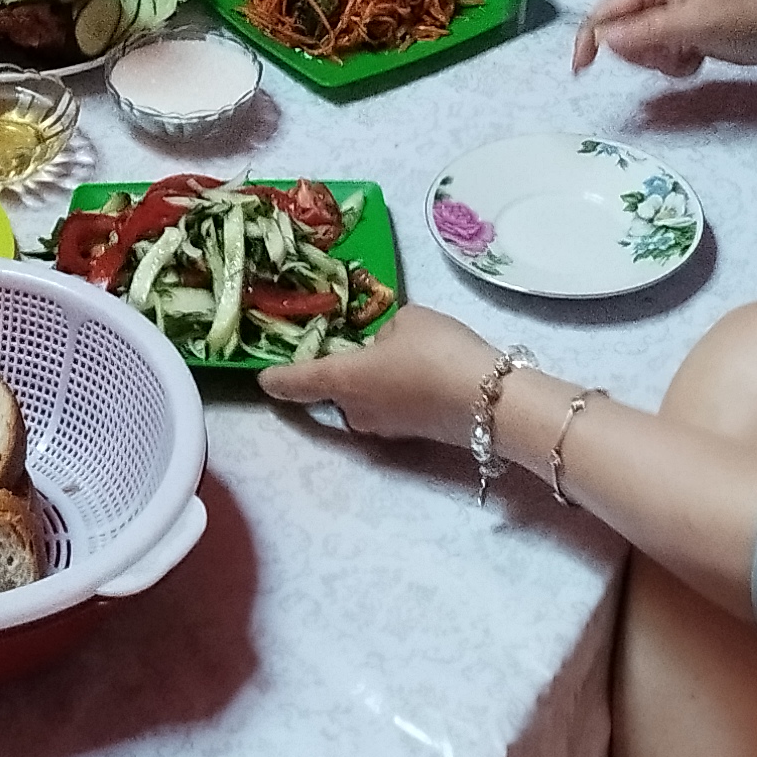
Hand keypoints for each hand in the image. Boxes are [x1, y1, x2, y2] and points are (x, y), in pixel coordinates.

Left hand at [263, 300, 499, 445]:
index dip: (279, 379)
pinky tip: (426, 374)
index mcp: (344, 380)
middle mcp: (356, 411)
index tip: (263, 381)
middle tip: (364, 343)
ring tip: (407, 355)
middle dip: (345, 371)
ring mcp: (385, 428)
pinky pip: (392, 407)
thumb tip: (386, 345)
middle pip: (336, 390)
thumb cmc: (439, 352)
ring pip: (365, 399)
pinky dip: (399, 392)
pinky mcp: (412, 436)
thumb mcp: (408, 320)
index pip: (299, 381)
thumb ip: (385, 331)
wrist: (493, 403)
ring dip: (374, 382)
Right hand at [574, 0, 756, 76]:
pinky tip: (696, 58)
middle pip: (618, 35)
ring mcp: (665, 18)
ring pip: (638, 51)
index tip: (582, 70)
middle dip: (640, 53)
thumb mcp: (693, 23)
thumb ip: (647, 31)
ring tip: (690, 54)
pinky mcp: (678, 35)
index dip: (589, 40)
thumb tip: (604, 37)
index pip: (604, 12)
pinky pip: (658, 58)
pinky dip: (673, 65)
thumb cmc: (744, 16)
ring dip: (660, 61)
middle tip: (671, 53)